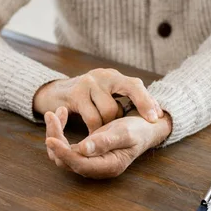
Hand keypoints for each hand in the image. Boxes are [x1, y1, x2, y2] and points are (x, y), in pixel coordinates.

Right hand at [33, 68, 162, 132]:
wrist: (54, 94)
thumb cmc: (86, 99)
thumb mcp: (106, 95)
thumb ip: (124, 99)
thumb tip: (156, 112)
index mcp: (114, 76)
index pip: (136, 85)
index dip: (147, 101)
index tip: (156, 118)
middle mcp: (103, 76)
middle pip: (129, 91)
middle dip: (134, 111)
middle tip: (133, 127)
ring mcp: (88, 83)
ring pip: (110, 110)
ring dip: (109, 124)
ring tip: (102, 128)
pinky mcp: (75, 95)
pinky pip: (93, 118)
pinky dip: (96, 130)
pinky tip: (94, 134)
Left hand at [44, 108, 171, 178]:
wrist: (146, 128)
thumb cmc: (138, 130)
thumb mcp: (124, 132)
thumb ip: (105, 142)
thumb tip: (83, 149)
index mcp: (108, 166)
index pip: (78, 164)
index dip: (63, 153)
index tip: (50, 138)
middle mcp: (97, 168)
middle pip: (65, 161)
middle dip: (55, 138)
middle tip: (51, 114)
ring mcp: (90, 161)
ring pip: (62, 154)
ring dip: (55, 135)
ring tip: (55, 113)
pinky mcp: (86, 153)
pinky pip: (66, 147)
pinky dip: (60, 132)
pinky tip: (63, 115)